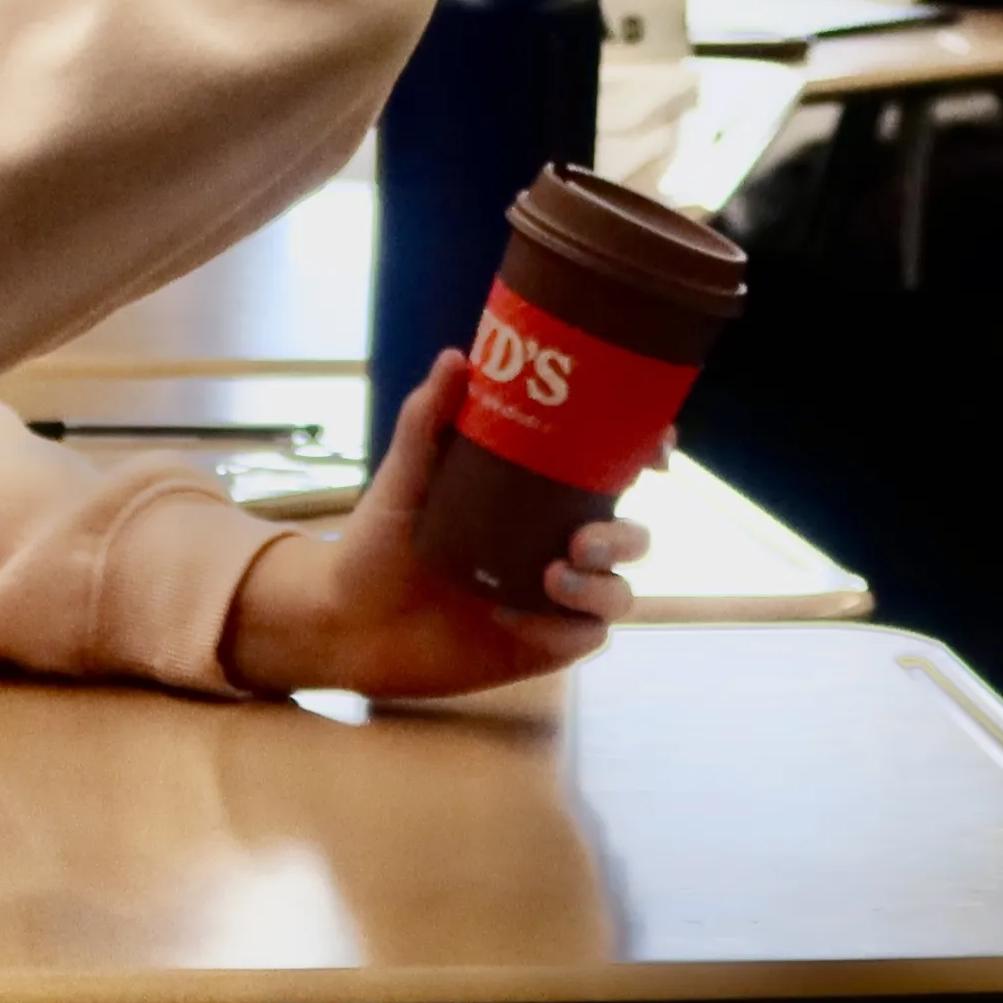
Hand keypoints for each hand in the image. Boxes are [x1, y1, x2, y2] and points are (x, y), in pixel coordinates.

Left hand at [221, 356, 635, 697]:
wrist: (347, 619)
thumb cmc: (378, 540)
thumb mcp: (406, 474)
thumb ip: (428, 418)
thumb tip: (457, 357)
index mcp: (536, 497)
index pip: (610, 473)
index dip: (645, 458)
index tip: (655, 452)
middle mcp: (554, 545)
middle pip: (630, 535)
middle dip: (625, 536)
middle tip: (581, 539)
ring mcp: (551, 598)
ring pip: (618, 591)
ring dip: (602, 585)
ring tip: (553, 580)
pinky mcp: (539, 645)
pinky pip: (583, 638)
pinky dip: (568, 629)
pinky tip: (518, 619)